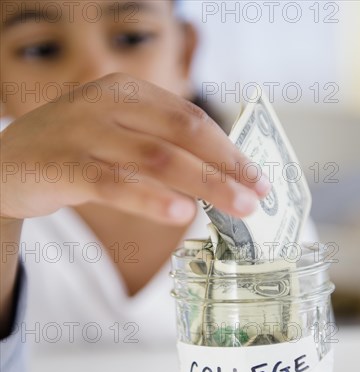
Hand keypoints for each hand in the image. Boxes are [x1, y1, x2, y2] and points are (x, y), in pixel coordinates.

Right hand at [1, 73, 269, 224]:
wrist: (4, 162)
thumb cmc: (71, 150)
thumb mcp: (114, 134)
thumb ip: (156, 146)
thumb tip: (214, 178)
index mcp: (126, 91)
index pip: (190, 118)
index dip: (229, 148)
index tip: (257, 176)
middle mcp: (108, 103)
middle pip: (182, 135)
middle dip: (226, 168)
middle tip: (256, 198)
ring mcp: (85, 132)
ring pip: (157, 159)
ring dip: (204, 185)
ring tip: (235, 209)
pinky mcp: (64, 166)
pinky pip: (115, 184)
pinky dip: (151, 199)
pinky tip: (180, 214)